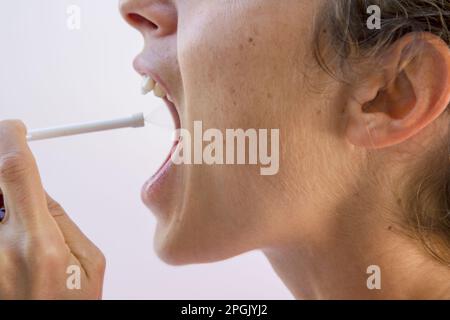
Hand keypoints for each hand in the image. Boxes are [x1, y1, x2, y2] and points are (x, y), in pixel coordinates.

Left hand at [0, 120, 104, 298]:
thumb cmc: (69, 307)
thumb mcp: (90, 261)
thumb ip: (64, 220)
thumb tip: (38, 190)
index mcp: (39, 246)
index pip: (15, 171)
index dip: (11, 139)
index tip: (16, 128)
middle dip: (0, 161)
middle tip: (10, 160)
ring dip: (0, 198)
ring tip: (15, 215)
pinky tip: (7, 223)